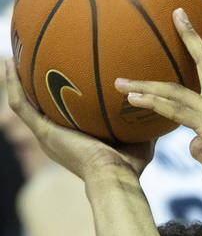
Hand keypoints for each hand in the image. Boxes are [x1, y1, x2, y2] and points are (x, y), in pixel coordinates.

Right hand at [2, 60, 152, 180]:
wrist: (115, 177)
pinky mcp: (43, 132)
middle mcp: (54, 138)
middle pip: (35, 107)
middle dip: (29, 86)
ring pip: (22, 103)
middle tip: (24, 63)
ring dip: (13, 81)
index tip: (53, 79)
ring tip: (9, 58)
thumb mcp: (138, 142)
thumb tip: (153, 106)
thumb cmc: (129, 168)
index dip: (51, 98)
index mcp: (70, 140)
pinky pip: (21, 105)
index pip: (56, 115)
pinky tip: (9, 64)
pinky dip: (12, 85)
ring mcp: (46, 136)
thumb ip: (141, 126)